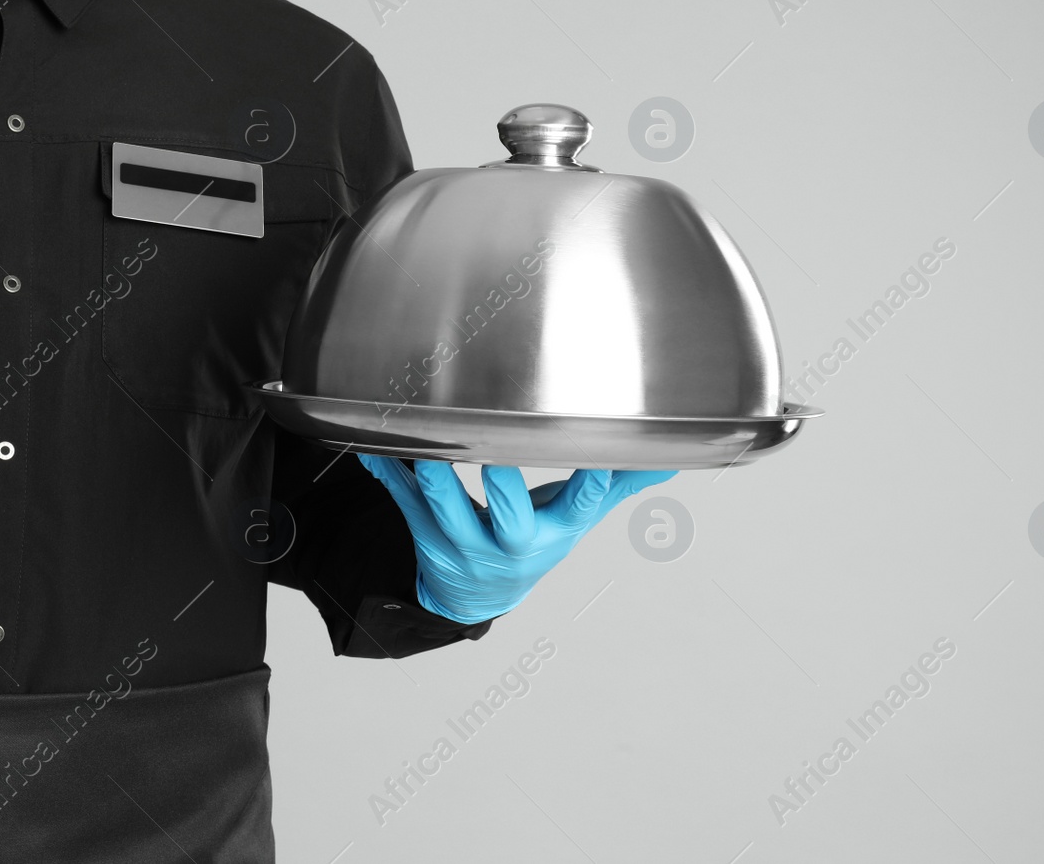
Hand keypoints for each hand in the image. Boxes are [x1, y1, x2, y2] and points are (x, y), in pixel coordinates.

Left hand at [358, 455, 675, 623]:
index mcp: (552, 534)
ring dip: (432, 480)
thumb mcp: (572, 521)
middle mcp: (508, 543)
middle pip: (508, 520)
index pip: (580, 509)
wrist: (475, 594)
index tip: (598, 460)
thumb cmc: (530, 544)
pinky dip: (389, 476)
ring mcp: (462, 543)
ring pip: (446, 512)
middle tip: (495, 457)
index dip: (592, 487)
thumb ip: (615, 486)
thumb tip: (669, 459)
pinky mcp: (423, 535)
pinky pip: (403, 504)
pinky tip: (375, 451)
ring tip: (424, 448)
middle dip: (502, 490)